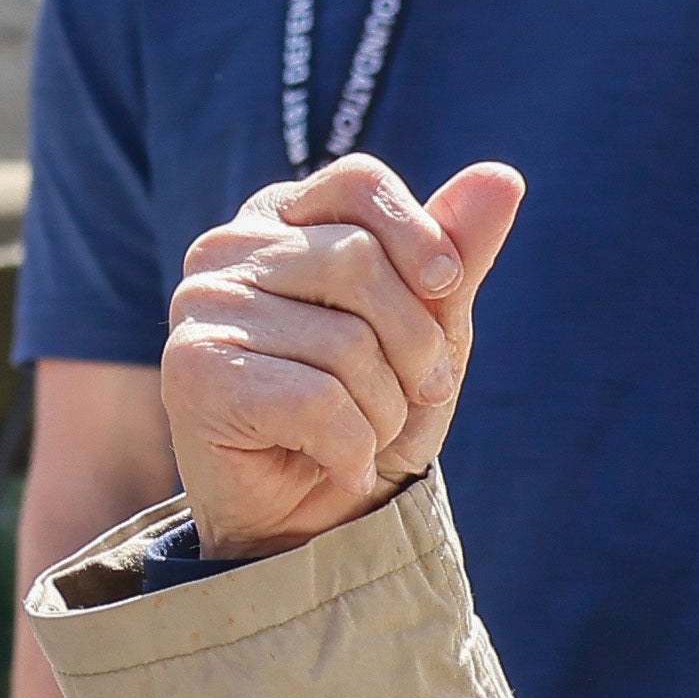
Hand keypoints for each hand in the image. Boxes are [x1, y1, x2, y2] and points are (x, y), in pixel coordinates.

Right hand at [161, 158, 525, 558]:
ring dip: (382, 410)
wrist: (315, 520)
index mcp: (279, 217)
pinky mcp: (194, 373)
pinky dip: (350, 447)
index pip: (357, 181)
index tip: (446, 287)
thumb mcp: (430, 327)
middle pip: (359, 260)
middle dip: (414, 345)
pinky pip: (314, 400)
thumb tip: (504, 177)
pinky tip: (337, 463)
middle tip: (412, 396)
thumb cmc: (370, 408)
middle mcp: (226, 250)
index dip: (419, 235)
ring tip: (362, 436)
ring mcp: (201, 308)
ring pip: (344, 342)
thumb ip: (457, 252)